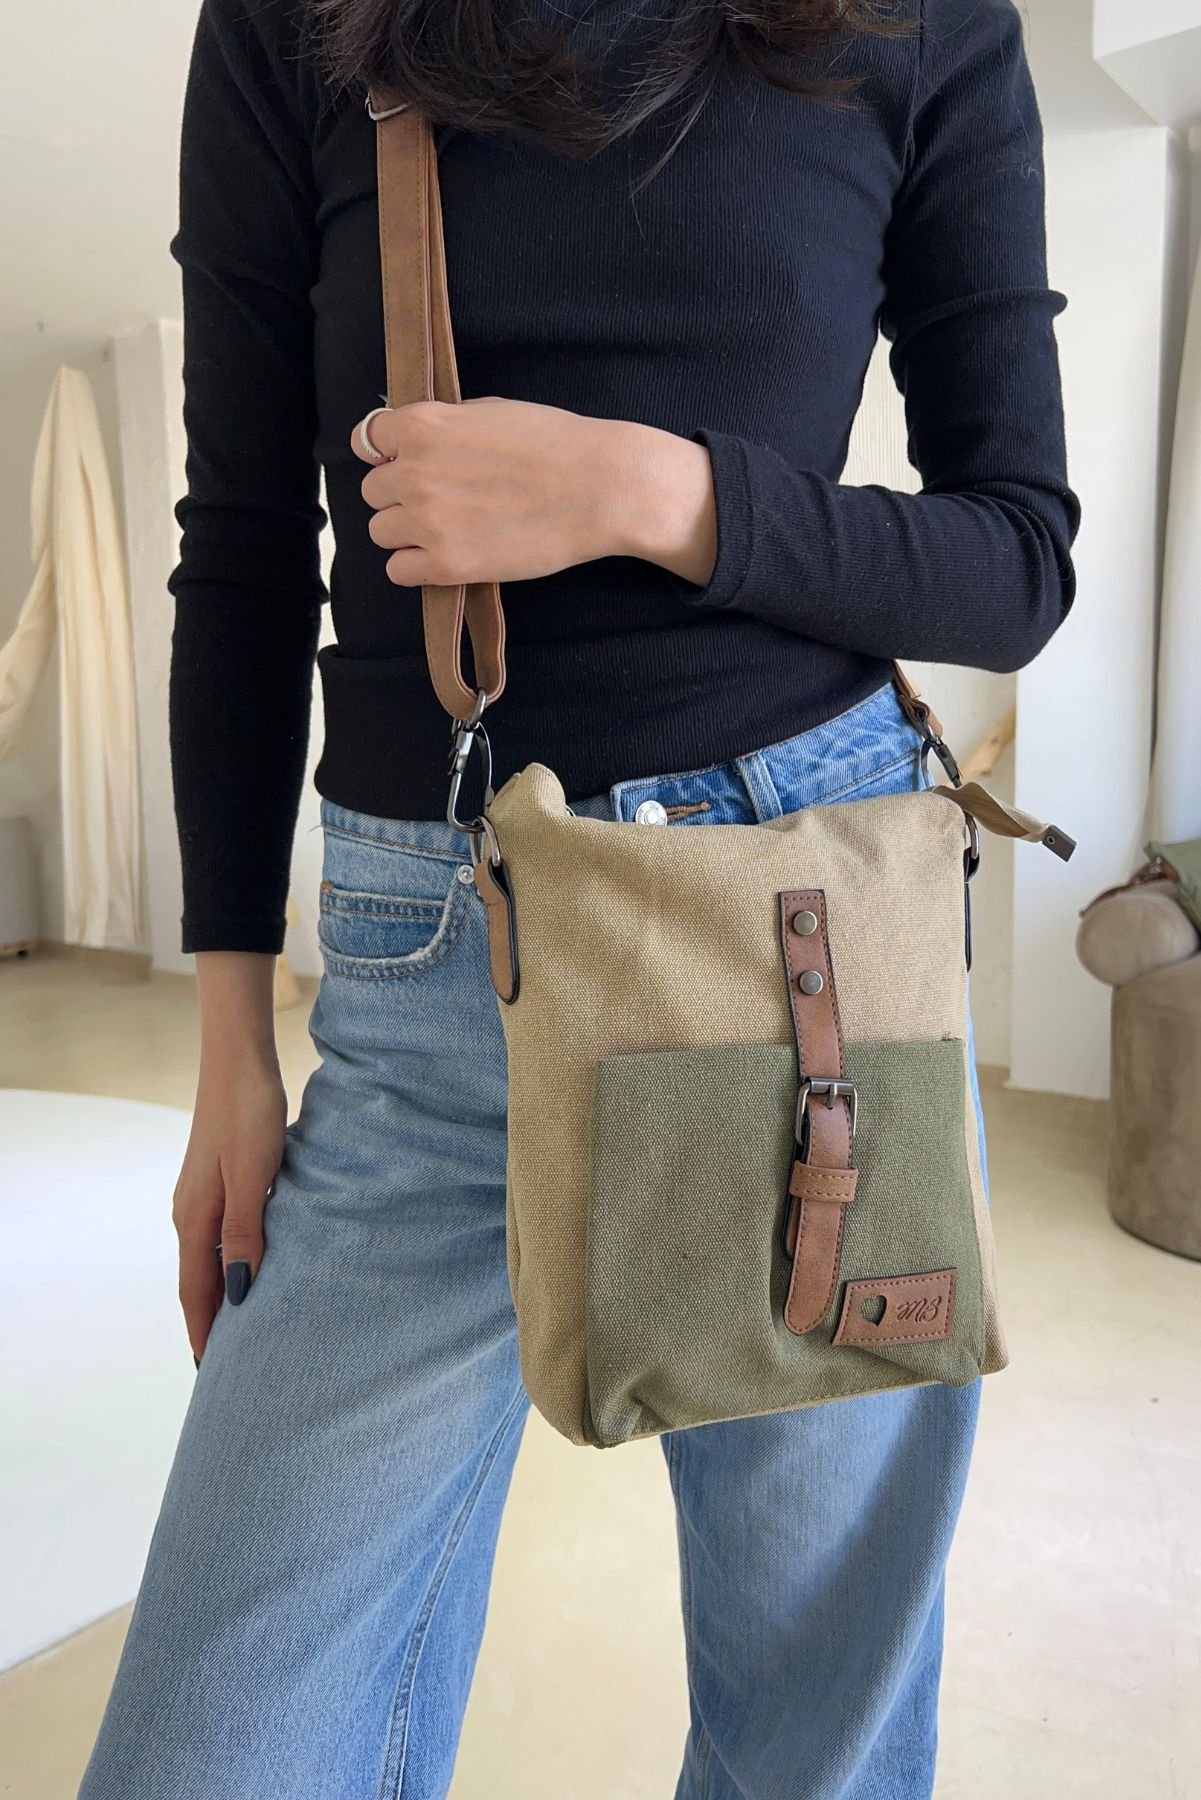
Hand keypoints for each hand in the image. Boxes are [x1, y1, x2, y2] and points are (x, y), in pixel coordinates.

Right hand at [174, 954, 286, 1361]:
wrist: (240, 1060)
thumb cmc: (248, 1114)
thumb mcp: (250, 1178)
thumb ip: (243, 1234)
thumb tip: (240, 1293)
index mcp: (194, 1219)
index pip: (196, 1292)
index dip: (206, 1333)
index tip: (214, 1374)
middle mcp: (192, 1212)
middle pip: (200, 1281)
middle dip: (212, 1322)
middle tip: (230, 1365)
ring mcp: (204, 1194)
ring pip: (211, 1258)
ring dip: (224, 1293)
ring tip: (244, 1327)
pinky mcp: (222, 1178)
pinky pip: (223, 1235)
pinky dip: (234, 1261)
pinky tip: (255, 1266)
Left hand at [352, 398, 717, 588]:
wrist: (599, 488)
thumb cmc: (556, 443)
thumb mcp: (489, 410)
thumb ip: (444, 425)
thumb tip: (418, 440)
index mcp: (422, 426)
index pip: (366, 440)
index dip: (387, 454)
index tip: (407, 463)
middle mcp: (413, 472)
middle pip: (373, 492)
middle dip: (400, 494)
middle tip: (441, 500)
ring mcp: (426, 521)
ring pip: (380, 532)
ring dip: (406, 532)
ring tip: (446, 530)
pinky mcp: (446, 564)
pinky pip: (398, 571)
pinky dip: (416, 566)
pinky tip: (446, 556)